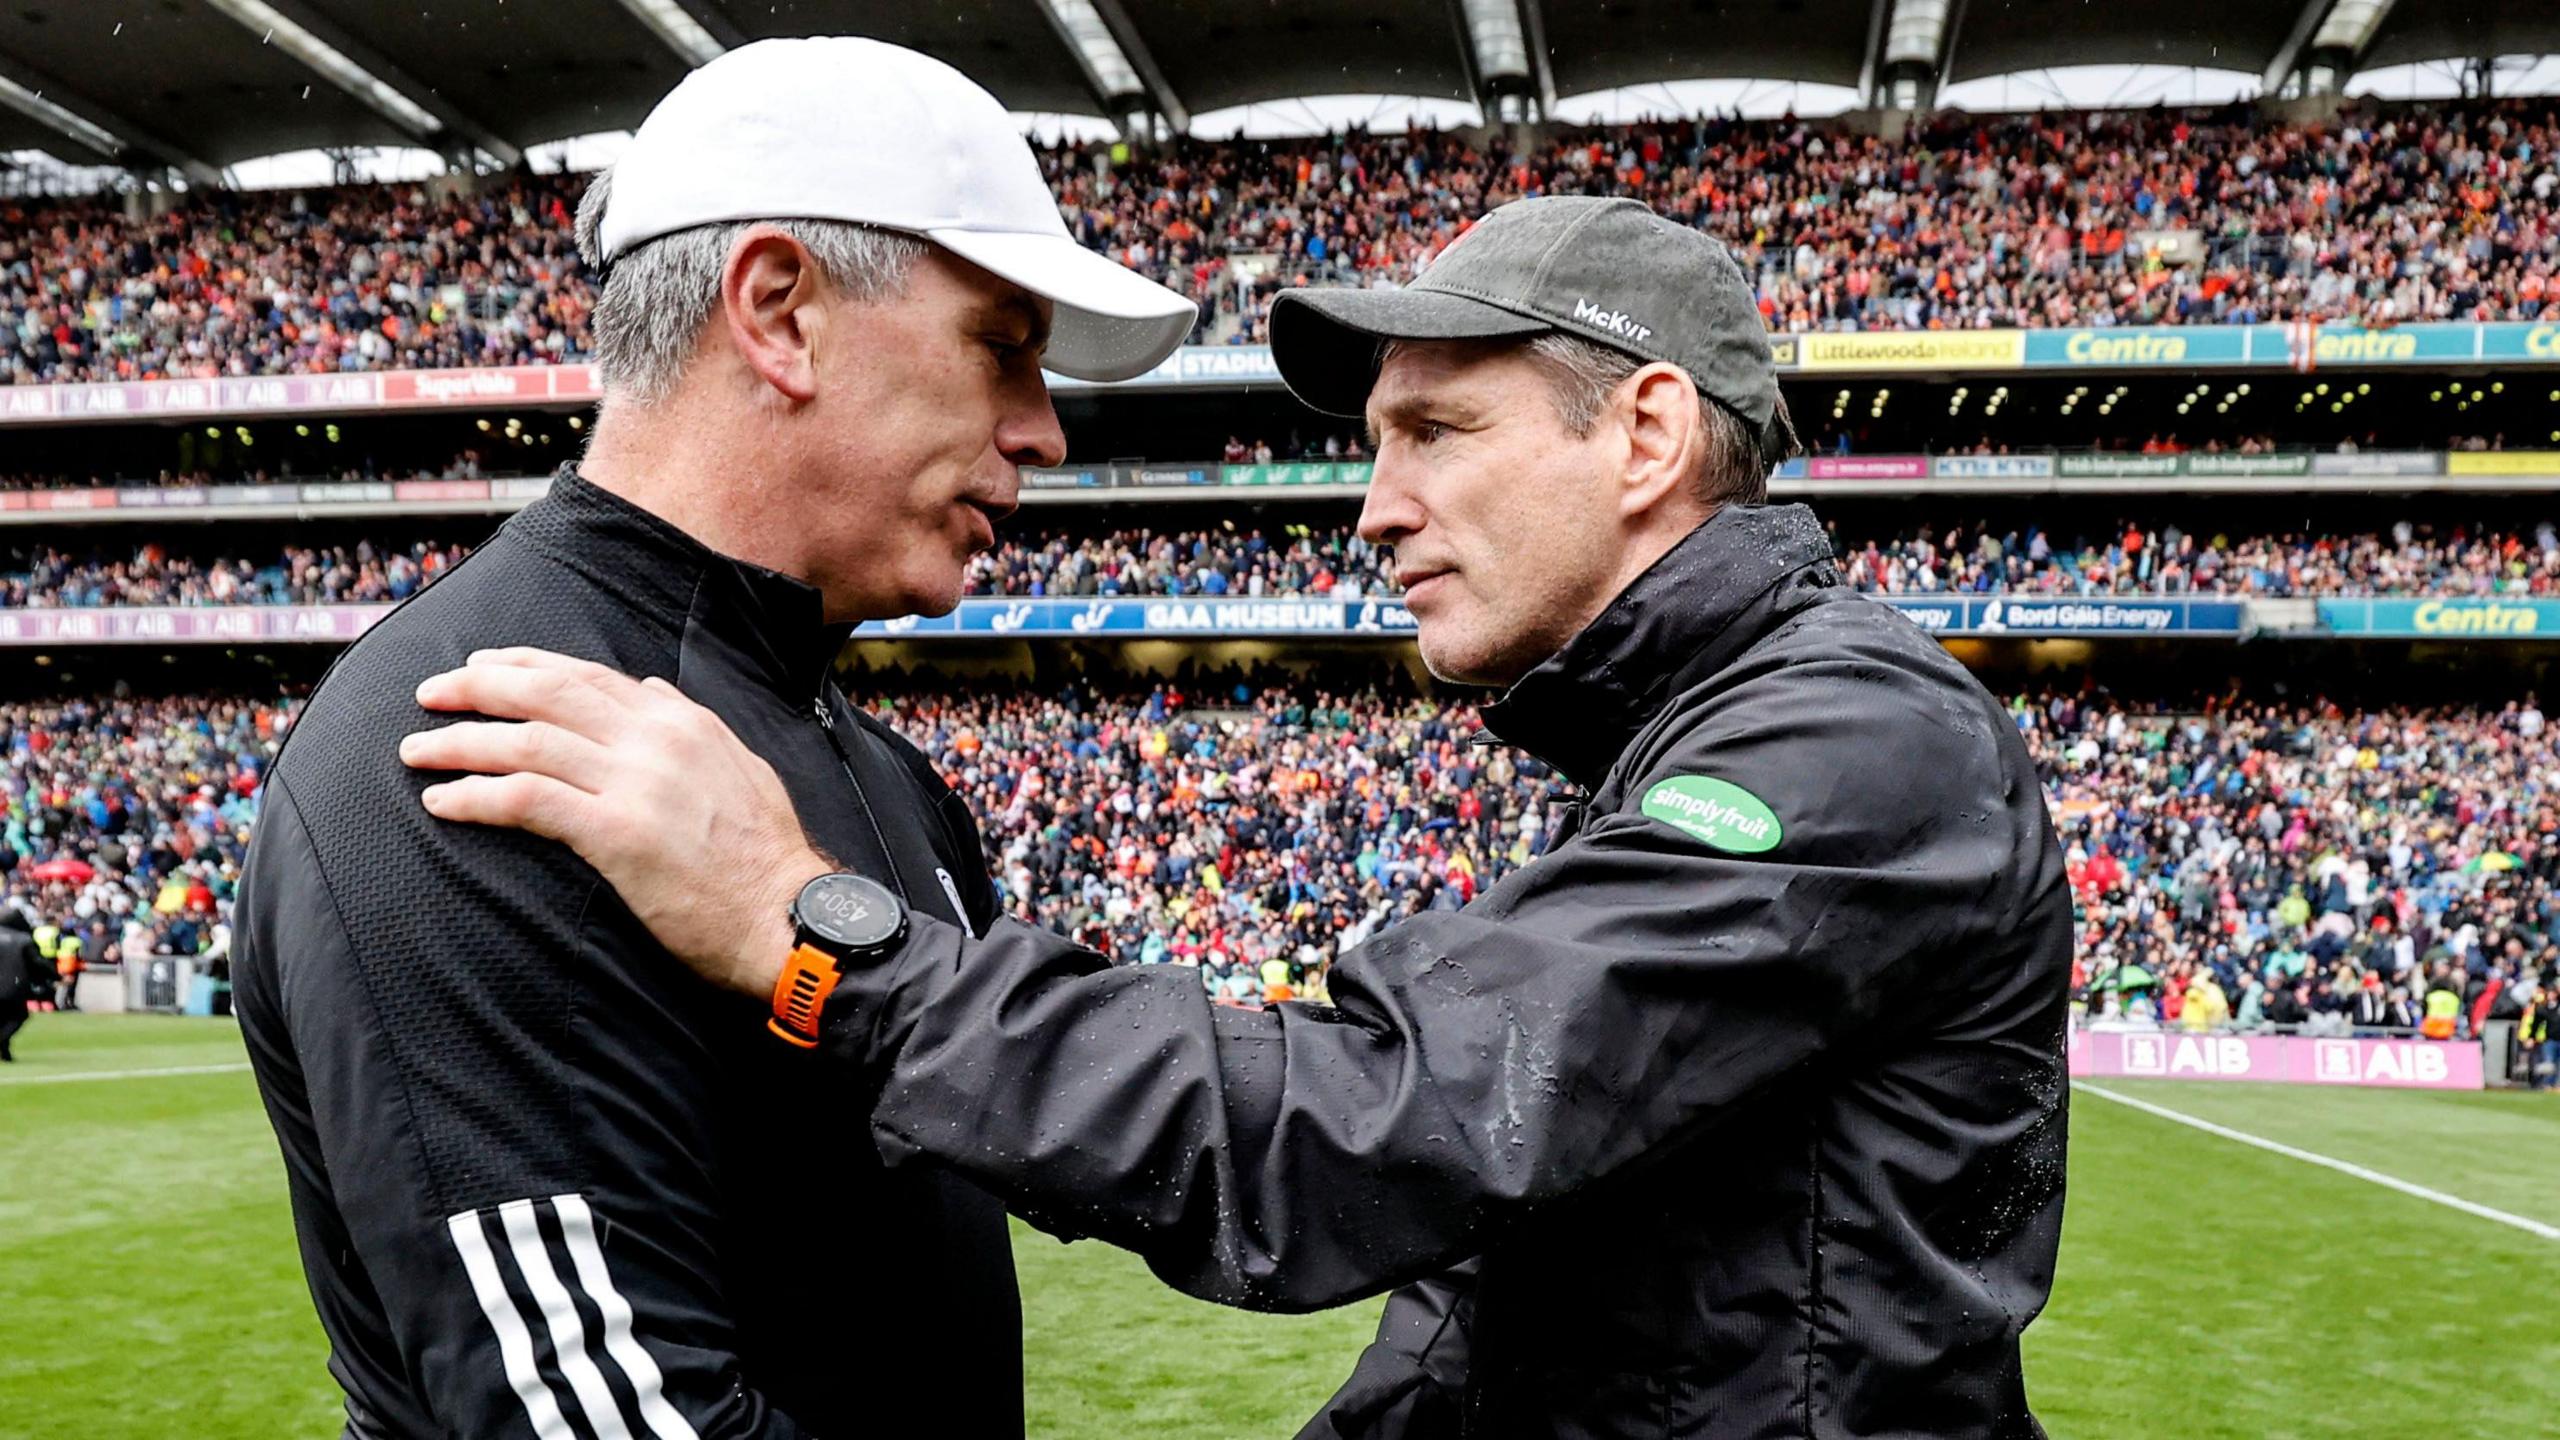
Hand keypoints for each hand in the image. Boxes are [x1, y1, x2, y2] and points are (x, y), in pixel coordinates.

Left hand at [399, 648, 830, 998]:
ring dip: (460, 742)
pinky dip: (476, 796)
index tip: (483, 666)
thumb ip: (691, 725)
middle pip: (546, 694)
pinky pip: (527, 801)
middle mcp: (654, 740)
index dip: (526, 665)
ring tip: (417, 751)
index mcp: (681, 722)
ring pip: (526, 742)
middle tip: (430, 693)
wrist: (785, 914)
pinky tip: (442, 803)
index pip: (588, 676)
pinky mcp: (615, 835)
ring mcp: (634, 785)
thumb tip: (649, 691)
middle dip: (477, 687)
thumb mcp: (740, 767)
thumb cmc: (765, 856)